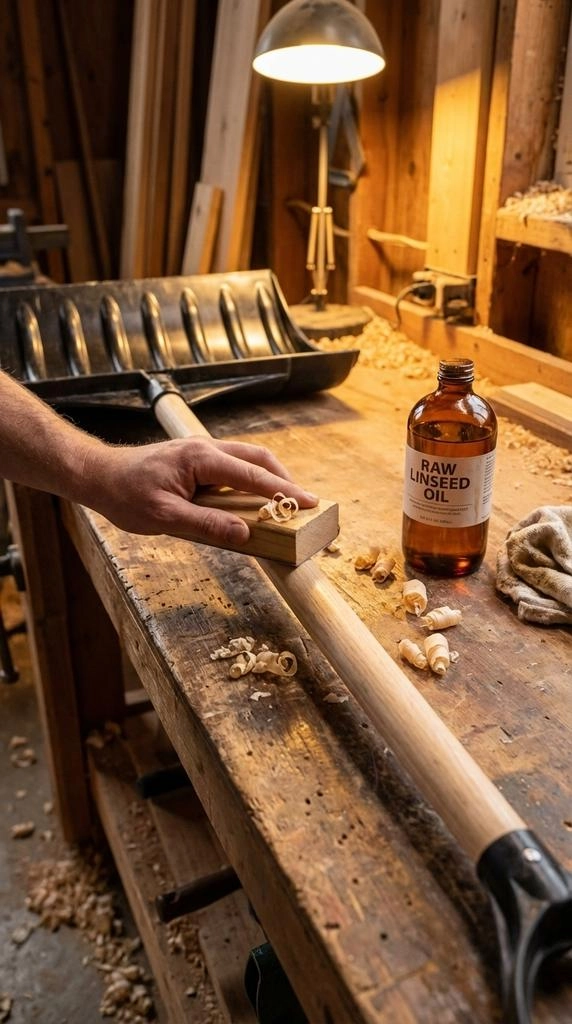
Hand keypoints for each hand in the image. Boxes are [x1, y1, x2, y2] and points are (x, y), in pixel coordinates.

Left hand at [84, 436, 317, 545]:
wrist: (100, 476)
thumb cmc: (126, 495)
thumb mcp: (164, 517)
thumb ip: (206, 524)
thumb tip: (245, 533)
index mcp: (201, 459)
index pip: (252, 476)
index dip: (284, 491)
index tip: (310, 503)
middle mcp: (206, 448)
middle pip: (258, 458)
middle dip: (285, 479)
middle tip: (306, 503)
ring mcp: (202, 451)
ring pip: (248, 458)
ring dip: (270, 477)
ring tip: (285, 501)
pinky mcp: (197, 459)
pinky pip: (234, 465)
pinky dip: (252, 478)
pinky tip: (254, 497)